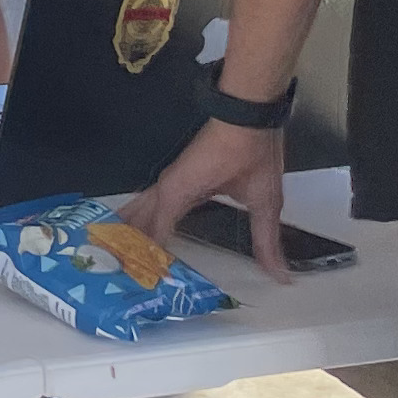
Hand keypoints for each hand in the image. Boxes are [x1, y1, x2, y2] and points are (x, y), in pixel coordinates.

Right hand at [118, 118, 290, 280]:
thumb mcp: (263, 200)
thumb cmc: (251, 154)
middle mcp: (166, 187)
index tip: (144, 285)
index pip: (155, 233)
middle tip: (117, 275)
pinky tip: (142, 233)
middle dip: (128, 246)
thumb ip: (266, 240)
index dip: (150, 258)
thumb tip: (279, 276)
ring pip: (138, 210)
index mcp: (178, 193)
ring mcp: (169, 180)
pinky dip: (142, 220)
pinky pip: (150, 204)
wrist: (247, 113)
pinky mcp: (177, 177)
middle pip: (136, 220)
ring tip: (118, 257)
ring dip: (129, 232)